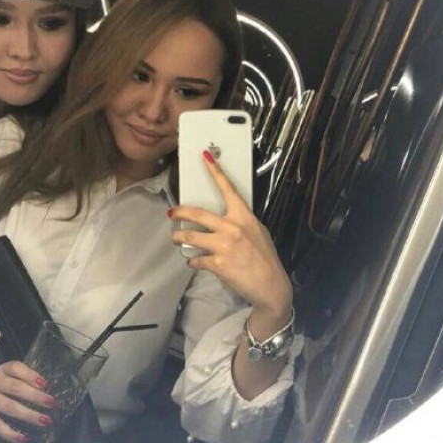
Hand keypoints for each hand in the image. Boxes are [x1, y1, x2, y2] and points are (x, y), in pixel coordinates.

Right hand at [0, 360, 57, 442]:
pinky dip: (10, 433)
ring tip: (45, 421)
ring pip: (9, 407)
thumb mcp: (4, 378)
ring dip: (29, 415)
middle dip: (35, 396)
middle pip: (15, 387)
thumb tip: (46, 393)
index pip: (15, 368)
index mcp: (2, 372)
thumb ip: (21, 382)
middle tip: (52, 403)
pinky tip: (23, 438)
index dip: (30, 375)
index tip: (45, 384)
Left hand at [171, 151, 292, 322]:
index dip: (216, 172)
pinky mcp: (217, 264)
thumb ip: (241, 222)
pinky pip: (196, 259)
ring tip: (176, 238)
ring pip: (190, 237)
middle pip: (198, 214)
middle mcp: (232, 228)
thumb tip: (227, 218)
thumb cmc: (265, 258)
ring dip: (179, 237)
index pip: (228, 189)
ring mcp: (224, 246)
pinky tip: (194, 262)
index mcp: (244, 217)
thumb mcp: (258, 232)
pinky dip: (193, 261)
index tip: (205, 157)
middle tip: (172, 212)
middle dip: (180, 211)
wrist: (270, 285)